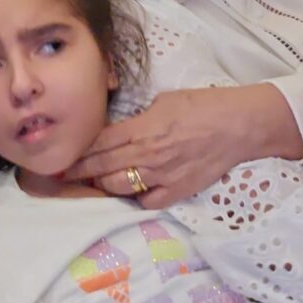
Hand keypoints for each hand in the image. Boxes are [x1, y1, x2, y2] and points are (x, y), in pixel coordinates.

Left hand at [64, 84, 302, 208]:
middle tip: (64, 176)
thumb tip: (122, 128)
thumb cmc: (203, 105)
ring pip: (119, 188)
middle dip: (80, 172)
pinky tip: (132, 192)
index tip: (63, 156)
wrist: (239, 125)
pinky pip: (148, 202)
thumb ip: (138, 118)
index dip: (78, 152)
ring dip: (103, 185)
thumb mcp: (163, 101)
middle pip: (102, 167)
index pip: (99, 144)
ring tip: (94, 183)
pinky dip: (136, 198)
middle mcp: (147, 155)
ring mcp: (162, 176)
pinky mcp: (178, 190)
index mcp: (141, 129)